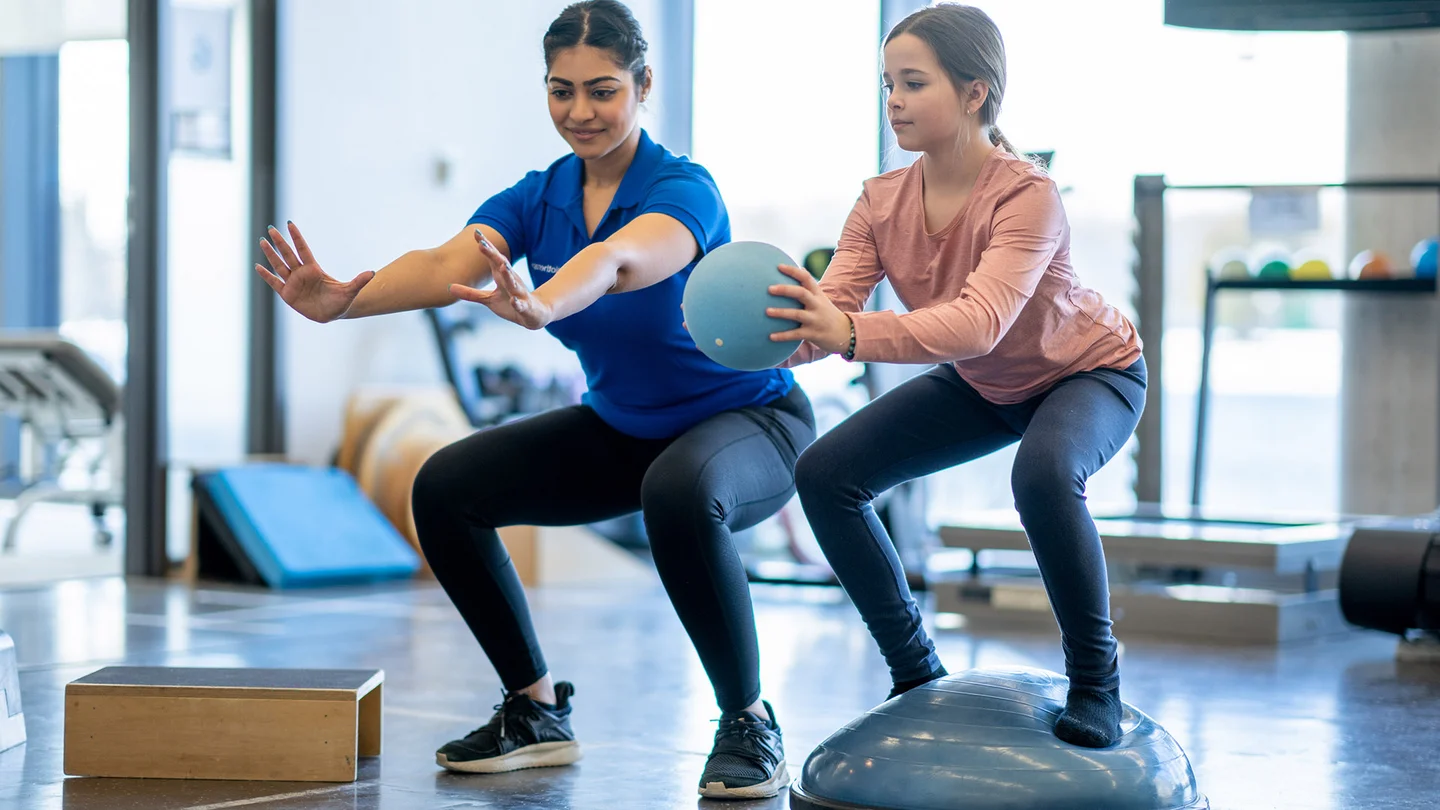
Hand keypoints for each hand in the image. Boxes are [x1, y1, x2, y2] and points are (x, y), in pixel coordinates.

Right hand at [256, 222, 373, 322]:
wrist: (333, 314)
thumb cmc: (341, 301)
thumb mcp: (350, 291)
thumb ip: (359, 281)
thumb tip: (373, 273)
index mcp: (314, 269)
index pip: (303, 250)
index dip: (296, 237)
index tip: (289, 224)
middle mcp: (301, 273)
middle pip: (288, 254)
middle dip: (280, 242)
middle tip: (270, 228)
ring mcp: (293, 283)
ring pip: (279, 266)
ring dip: (270, 254)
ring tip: (262, 242)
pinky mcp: (288, 294)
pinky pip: (274, 283)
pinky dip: (266, 275)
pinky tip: (258, 266)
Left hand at [450, 230, 554, 329]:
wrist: (534, 315)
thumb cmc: (510, 304)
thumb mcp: (487, 299)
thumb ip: (470, 293)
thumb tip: (448, 287)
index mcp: (502, 276)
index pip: (493, 258)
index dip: (485, 246)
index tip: (475, 232)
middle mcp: (511, 281)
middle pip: (502, 265)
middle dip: (493, 254)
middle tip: (482, 243)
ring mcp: (519, 293)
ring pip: (513, 282)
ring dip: (508, 274)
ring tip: (502, 266)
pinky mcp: (525, 307)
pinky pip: (521, 304)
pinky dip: (518, 303)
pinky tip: (514, 301)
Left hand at [767, 264, 851, 353]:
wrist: (846, 333)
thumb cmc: (828, 314)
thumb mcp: (821, 298)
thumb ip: (810, 287)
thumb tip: (800, 269)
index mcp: (817, 294)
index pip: (806, 278)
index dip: (792, 271)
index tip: (778, 266)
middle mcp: (817, 305)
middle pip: (801, 293)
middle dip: (785, 290)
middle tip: (769, 289)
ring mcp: (815, 319)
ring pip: (797, 314)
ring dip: (781, 313)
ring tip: (766, 311)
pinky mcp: (813, 334)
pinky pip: (795, 335)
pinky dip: (783, 336)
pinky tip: (770, 336)